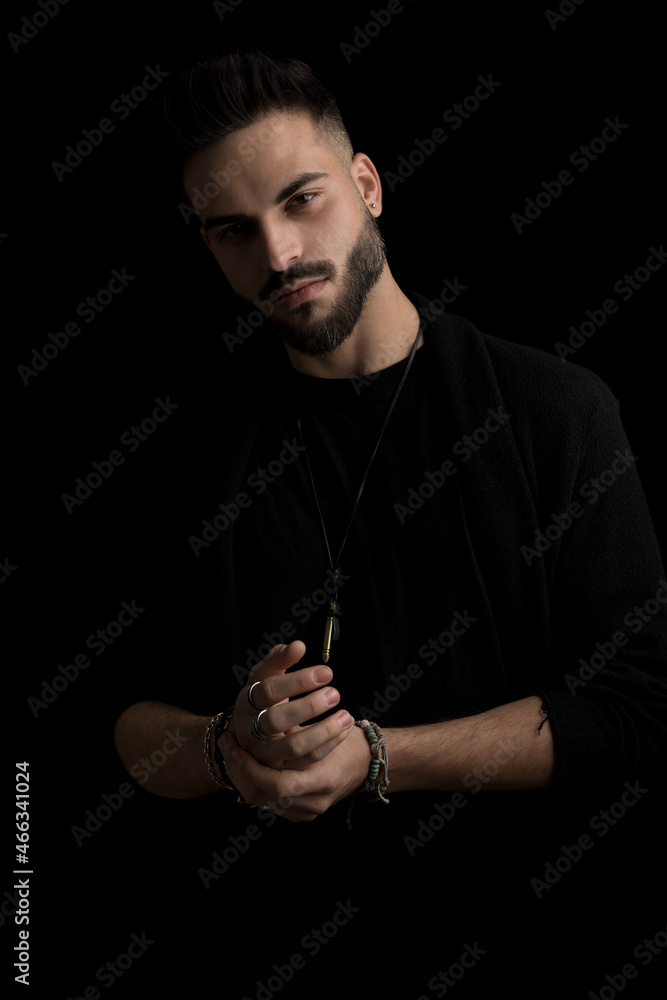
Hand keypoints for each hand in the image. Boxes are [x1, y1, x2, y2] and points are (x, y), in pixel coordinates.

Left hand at [219, 723, 369, 821]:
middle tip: (229, 744)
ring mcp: (307, 811)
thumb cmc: (346, 739)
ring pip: (262, 800)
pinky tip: (245, 765)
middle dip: (241, 770)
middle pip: (263, 795)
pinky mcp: (302, 813)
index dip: (251, 766)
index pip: (276, 783)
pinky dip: (255, 784)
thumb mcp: (323, 730)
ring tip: (232, 751)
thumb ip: (294, 732)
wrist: (366, 763)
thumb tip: (265, 722)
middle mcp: (312, 801)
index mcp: (320, 780)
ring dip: (243, 776)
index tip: (236, 742)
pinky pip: (271, 803)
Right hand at [230, 641, 354, 769]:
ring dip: (323, 731)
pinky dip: (329, 745)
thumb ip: (279, 659)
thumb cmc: (263, 697)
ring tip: (346, 715)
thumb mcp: (265, 676)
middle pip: (275, 721)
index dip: (297, 681)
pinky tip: (345, 729)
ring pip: (293, 746)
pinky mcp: (281, 769)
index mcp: (246, 702)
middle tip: (334, 693)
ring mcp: (264, 753)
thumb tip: (298, 646)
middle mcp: (250, 730)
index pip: (267, 691)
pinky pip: (306, 761)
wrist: (250, 732)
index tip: (326, 672)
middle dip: (308, 707)